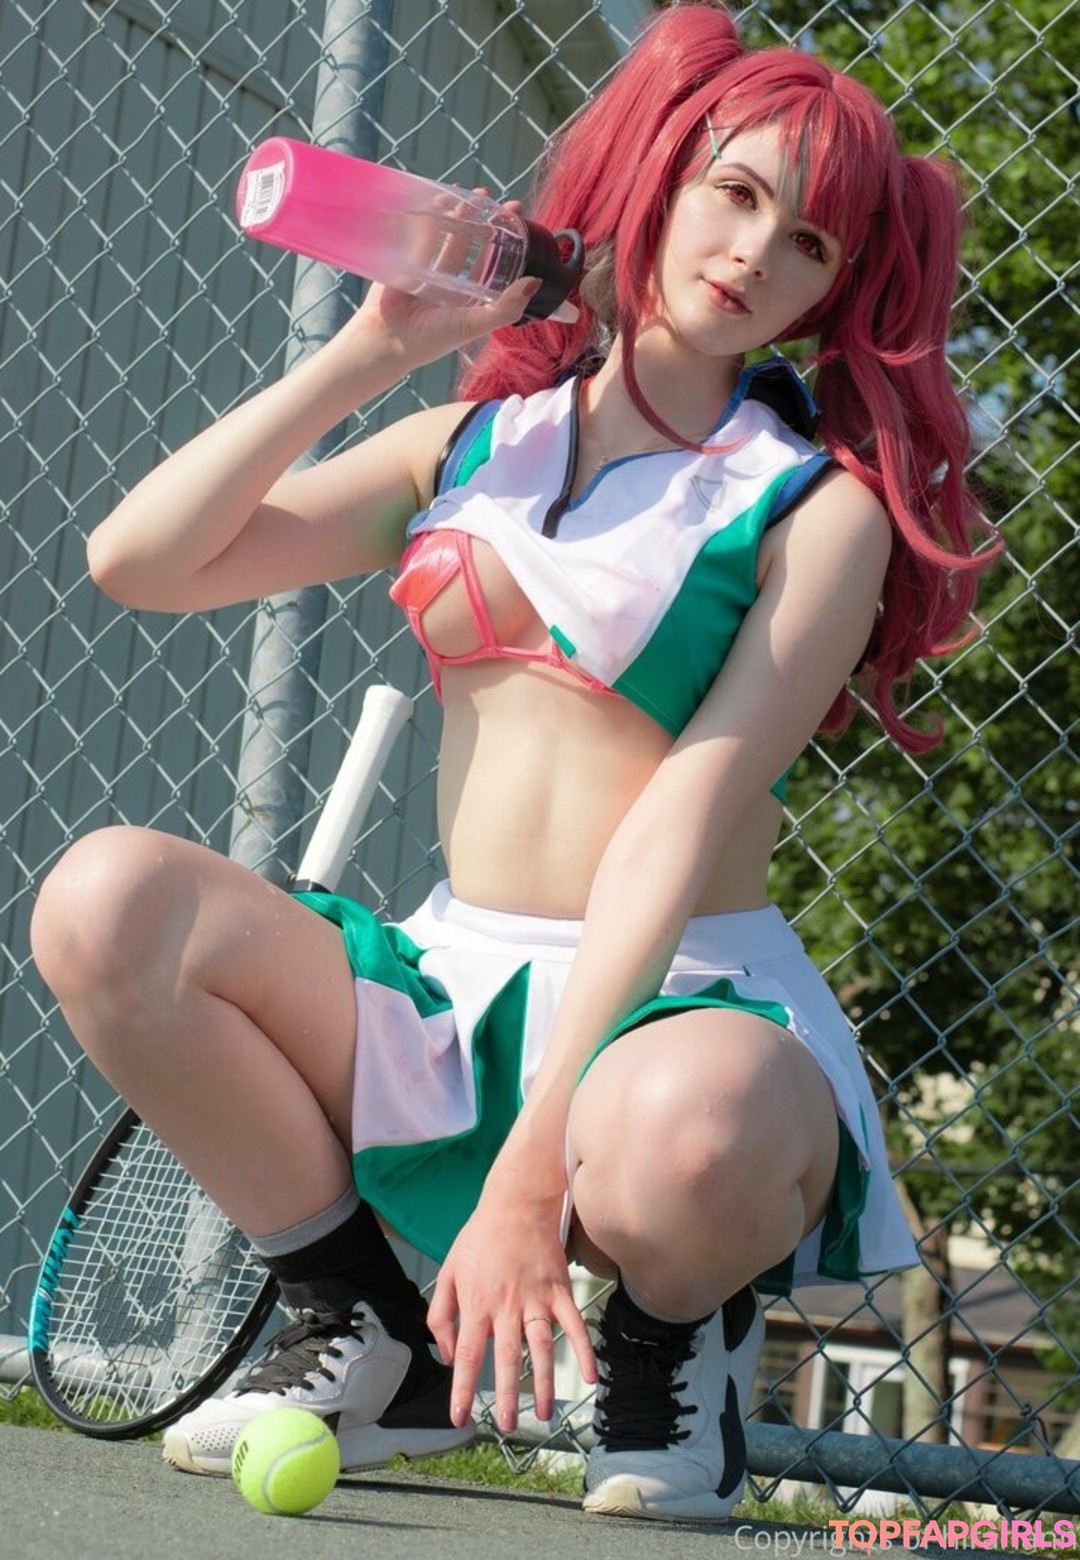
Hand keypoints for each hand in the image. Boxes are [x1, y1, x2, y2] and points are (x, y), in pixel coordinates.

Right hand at [349, 193, 536, 371]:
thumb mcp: (473, 325)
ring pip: (446, 236)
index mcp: (469, 300)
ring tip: (467, 192)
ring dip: (457, 214)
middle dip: (481, 220)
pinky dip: (429, 218)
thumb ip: (505, 308)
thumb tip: (535, 282)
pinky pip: (420, 235)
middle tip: (490, 196)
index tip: (515, 216)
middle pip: (470, 245)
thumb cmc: (430, 339)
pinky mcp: (406, 262)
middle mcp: (451, 285)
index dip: (505, 242)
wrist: (385, 340)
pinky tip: (438, 199)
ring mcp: (428, 272)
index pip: (492, 265)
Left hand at [426, 1179, 596, 1434]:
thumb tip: (447, 1354)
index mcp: (476, 1302)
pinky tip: (591, 1376)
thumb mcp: (448, 1272)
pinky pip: (575, 1324)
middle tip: (506, 1423)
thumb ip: (441, 1315)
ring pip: (541, 1347)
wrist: (516, 1202)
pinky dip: (584, 1351)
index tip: (459, 1416)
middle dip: (506, 1393)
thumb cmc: (480, 1238)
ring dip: (543, 1382)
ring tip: (542, 1413)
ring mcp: (536, 1298)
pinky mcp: (560, 1290)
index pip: (467, 1353)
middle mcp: (506, 1305)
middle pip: (506, 1357)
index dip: (462, 1387)